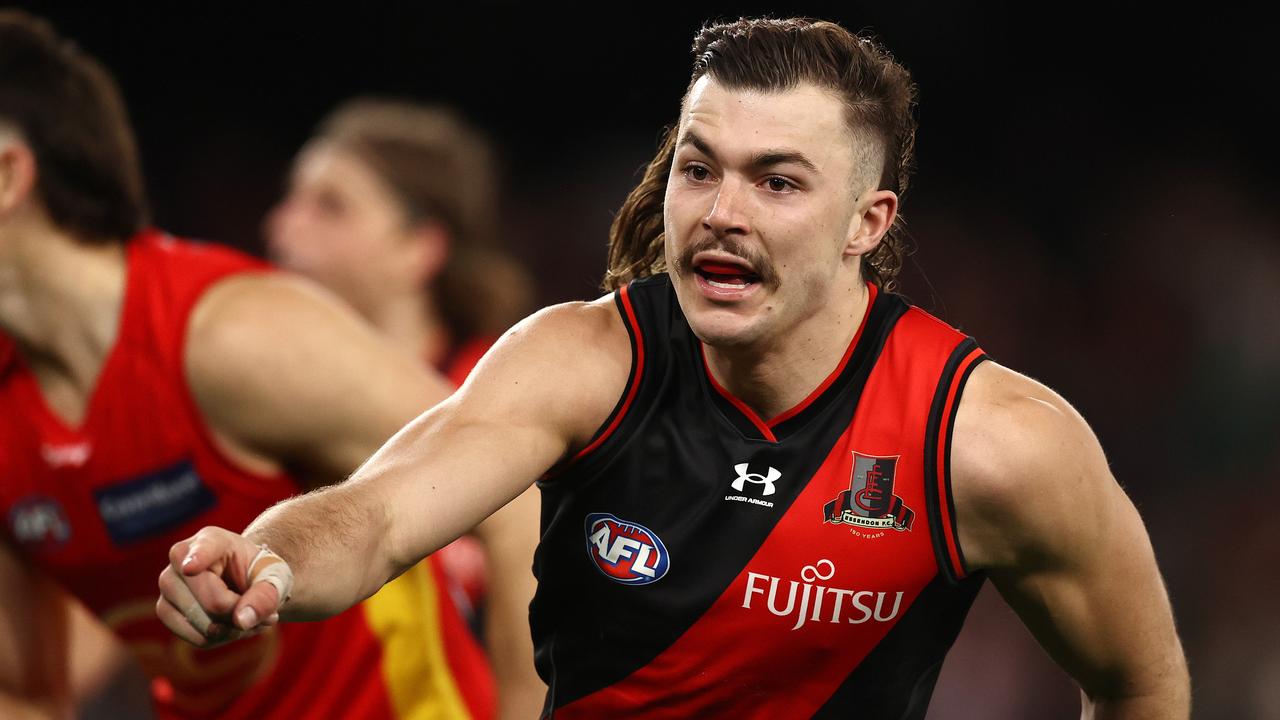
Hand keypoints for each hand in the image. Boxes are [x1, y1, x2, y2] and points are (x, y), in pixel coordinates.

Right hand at [156, 526, 292, 647]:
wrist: (243, 579)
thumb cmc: (259, 572)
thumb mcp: (275, 578)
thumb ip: (265, 596)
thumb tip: (241, 621)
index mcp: (212, 539)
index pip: (203, 549)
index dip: (197, 559)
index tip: (191, 567)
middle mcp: (181, 558)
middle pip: (213, 602)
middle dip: (242, 614)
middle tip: (266, 614)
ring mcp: (168, 584)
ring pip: (204, 625)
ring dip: (233, 630)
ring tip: (249, 617)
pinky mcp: (164, 609)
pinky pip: (197, 638)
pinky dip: (220, 639)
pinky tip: (232, 626)